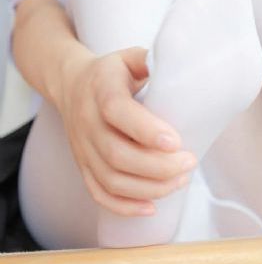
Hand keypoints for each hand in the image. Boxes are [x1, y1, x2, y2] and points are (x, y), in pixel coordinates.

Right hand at [58, 46, 196, 215]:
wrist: (70, 85)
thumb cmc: (111, 73)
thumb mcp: (129, 57)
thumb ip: (152, 60)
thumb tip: (185, 66)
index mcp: (101, 89)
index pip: (117, 112)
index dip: (146, 130)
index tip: (176, 141)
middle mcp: (87, 121)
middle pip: (117, 154)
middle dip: (158, 167)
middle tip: (190, 162)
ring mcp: (83, 147)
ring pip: (111, 179)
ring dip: (149, 187)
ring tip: (180, 180)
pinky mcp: (83, 165)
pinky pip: (99, 193)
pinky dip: (125, 206)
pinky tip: (152, 206)